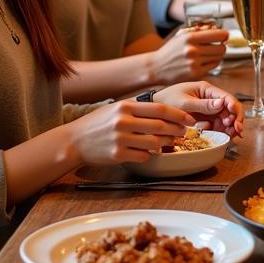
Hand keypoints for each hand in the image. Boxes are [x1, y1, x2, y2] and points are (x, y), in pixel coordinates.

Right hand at [68, 101, 193, 164]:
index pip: (159, 109)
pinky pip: (143, 156)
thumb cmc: (98, 123)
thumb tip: (165, 110)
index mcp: (126, 106)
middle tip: (184, 132)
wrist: (74, 140)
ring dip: (166, 143)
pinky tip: (149, 152)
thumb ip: (138, 108)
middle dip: (177, 130)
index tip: (189, 119)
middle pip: (160, 126)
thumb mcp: (116, 108)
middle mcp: (123, 121)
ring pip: (154, 142)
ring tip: (170, 142)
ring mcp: (120, 139)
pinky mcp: (117, 155)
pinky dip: (150, 154)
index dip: (178, 115)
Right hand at [152, 27, 226, 84]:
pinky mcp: (195, 73)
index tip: (224, 36)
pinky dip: (213, 62)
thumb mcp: (181, 35)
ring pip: (219, 57)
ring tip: (210, 53)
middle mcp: (193, 50)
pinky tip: (206, 60)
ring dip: (218, 55)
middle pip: (221, 48)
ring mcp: (194, 63)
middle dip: (221, 46)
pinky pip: (214, 66)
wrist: (156, 67)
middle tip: (217, 45)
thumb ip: (198, 30)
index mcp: (190, 37)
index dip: (224, 35)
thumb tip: (216, 28)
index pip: (219, 35)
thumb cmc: (170, 50)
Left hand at [155, 81, 244, 137]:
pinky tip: (223, 135)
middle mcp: (210, 98)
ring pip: (226, 118)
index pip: (227, 98)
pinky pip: (217, 124)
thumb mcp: (184, 103)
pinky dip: (222, 130)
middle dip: (235, 120)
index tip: (234, 120)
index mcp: (206, 90)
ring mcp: (208, 109)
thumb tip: (221, 103)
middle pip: (229, 109)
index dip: (234, 108)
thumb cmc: (167, 101)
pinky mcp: (204, 118)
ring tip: (229, 135)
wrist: (154, 108)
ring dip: (230, 127)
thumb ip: (203, 104)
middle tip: (235, 131)